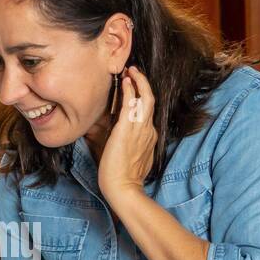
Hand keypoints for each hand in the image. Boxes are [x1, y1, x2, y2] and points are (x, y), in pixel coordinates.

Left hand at [97, 65, 157, 202]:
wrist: (123, 189)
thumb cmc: (121, 178)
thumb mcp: (127, 156)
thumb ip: (124, 144)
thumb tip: (109, 135)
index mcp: (148, 138)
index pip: (147, 112)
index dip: (142, 97)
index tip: (134, 88)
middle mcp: (148, 131)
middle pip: (150, 101)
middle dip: (143, 84)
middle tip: (134, 71)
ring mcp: (140, 130)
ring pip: (146, 99)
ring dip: (139, 82)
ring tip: (131, 70)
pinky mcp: (128, 130)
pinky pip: (132, 104)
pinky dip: (130, 90)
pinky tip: (125, 81)